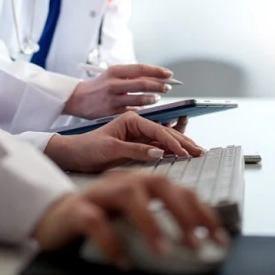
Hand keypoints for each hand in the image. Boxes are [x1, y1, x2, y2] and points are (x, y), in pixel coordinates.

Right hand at [31, 172, 226, 264]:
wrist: (54, 215)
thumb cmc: (100, 217)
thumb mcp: (133, 218)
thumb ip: (159, 221)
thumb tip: (198, 243)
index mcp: (139, 181)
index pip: (178, 189)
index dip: (201, 211)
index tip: (219, 236)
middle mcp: (122, 181)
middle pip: (158, 184)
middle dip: (183, 211)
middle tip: (199, 241)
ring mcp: (99, 193)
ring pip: (129, 196)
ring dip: (150, 222)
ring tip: (163, 249)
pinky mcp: (77, 210)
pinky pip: (95, 222)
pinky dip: (110, 241)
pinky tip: (123, 260)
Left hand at [43, 111, 204, 172]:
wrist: (75, 155)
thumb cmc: (88, 148)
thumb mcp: (111, 149)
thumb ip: (135, 150)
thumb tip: (159, 152)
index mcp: (131, 119)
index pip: (157, 130)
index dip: (172, 142)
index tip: (183, 153)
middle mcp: (137, 125)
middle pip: (165, 132)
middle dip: (183, 142)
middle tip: (199, 151)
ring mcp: (138, 136)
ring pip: (164, 140)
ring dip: (180, 146)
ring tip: (196, 151)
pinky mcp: (137, 146)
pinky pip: (158, 147)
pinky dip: (171, 151)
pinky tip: (182, 152)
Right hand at [64, 63, 173, 119]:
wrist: (77, 99)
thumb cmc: (99, 86)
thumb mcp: (112, 75)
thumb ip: (131, 76)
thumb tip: (155, 77)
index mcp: (114, 71)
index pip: (141, 69)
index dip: (157, 71)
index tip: (169, 74)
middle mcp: (113, 84)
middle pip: (143, 84)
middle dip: (159, 86)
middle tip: (168, 87)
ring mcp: (113, 99)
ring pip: (140, 100)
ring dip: (152, 99)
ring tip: (156, 98)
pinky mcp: (112, 113)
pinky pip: (133, 112)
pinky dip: (142, 110)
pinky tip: (145, 109)